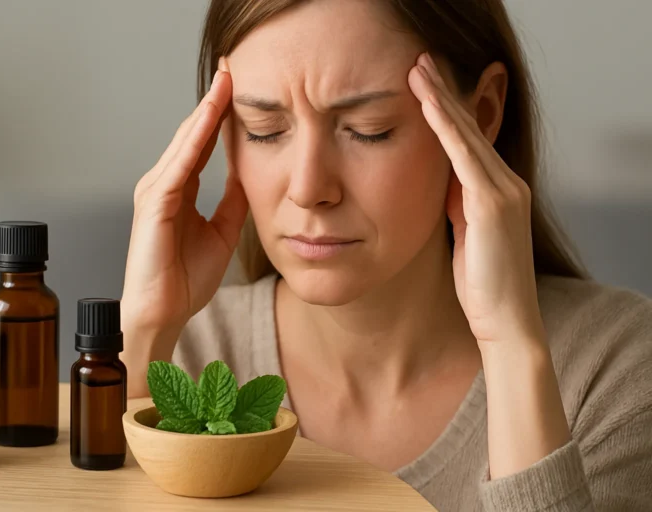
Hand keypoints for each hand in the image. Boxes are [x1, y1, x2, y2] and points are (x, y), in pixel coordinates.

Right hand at [122, 66, 247, 335]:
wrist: (163, 312)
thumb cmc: (185, 279)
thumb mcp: (222, 231)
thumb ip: (232, 201)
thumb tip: (248, 174)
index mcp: (180, 190)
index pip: (202, 143)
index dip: (221, 115)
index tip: (239, 88)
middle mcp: (165, 184)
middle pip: (192, 133)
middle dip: (214, 100)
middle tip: (232, 68)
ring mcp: (156, 191)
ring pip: (185, 142)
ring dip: (206, 111)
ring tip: (225, 81)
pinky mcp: (155, 204)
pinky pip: (179, 166)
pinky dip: (195, 141)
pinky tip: (210, 119)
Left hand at [409, 53, 571, 478]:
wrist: (505, 322)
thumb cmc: (482, 286)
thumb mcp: (464, 236)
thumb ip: (455, 206)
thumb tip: (438, 184)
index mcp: (495, 191)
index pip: (468, 141)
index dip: (446, 111)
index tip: (423, 84)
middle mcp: (506, 183)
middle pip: (470, 127)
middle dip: (444, 93)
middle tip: (420, 61)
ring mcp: (503, 190)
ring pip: (467, 133)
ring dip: (442, 98)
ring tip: (419, 68)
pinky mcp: (494, 203)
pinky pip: (464, 155)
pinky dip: (446, 126)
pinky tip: (428, 103)